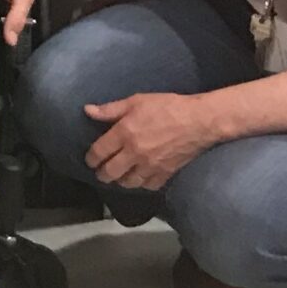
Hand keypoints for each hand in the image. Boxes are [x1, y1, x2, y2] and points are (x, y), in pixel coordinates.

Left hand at [85, 93, 221, 190]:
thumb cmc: (166, 107)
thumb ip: (110, 109)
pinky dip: (142, 184)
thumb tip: (87, 111)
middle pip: (111, 173)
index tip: (90, 160)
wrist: (199, 121)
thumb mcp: (135, 101)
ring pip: (129, 183)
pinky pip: (149, 186)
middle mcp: (135, 154)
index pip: (99, 152)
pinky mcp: (166, 173)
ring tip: (118, 176)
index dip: (91, 159)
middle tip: (100, 172)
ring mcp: (151, 166)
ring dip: (120, 181)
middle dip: (102, 174)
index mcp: (124, 134)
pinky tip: (139, 178)